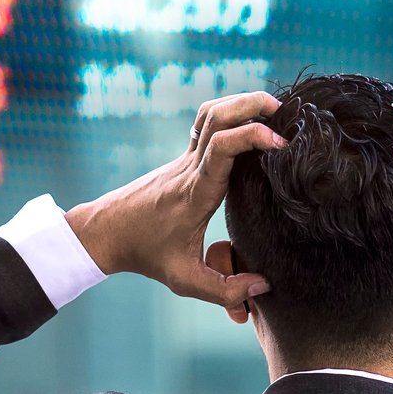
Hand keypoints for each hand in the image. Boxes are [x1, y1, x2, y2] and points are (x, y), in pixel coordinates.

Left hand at [65, 91, 285, 308]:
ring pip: (210, 112)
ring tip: (272, 109)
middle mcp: (190, 168)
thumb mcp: (184, 281)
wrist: (106, 233)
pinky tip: (249, 123)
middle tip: (285, 111)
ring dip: (240, 103)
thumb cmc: (145, 255)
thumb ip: (225, 290)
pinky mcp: (183, 158)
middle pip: (217, 116)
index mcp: (195, 191)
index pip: (222, 146)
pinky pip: (206, 124)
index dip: (253, 135)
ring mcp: (184, 158)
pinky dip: (230, 113)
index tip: (280, 144)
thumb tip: (263, 287)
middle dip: (251, 104)